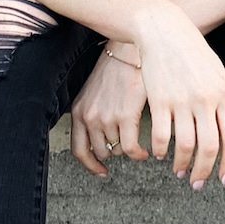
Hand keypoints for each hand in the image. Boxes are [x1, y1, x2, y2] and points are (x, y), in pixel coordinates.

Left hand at [69, 51, 149, 178]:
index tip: (101, 171)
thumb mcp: (95, 93)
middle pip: (100, 151)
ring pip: (118, 150)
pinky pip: (131, 149)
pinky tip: (145, 151)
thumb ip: (94, 114)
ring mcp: (106, 117)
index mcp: (79, 111)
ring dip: (129, 150)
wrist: (130, 51)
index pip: (79, 150)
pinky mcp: (125, 116)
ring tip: (138, 143)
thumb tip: (103, 140)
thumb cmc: (116, 70)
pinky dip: (139, 154)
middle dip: (115, 151)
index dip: (90, 165)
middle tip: (126, 146)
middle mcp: (89, 117)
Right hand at [134, 4, 224, 188]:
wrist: (165, 31)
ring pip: (185, 145)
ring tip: (179, 171)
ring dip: (182, 164)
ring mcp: (182, 100)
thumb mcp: (217, 74)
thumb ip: (223, 102)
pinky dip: (160, 150)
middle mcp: (206, 99)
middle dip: (205, 171)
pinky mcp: (159, 100)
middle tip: (198, 183)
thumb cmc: (193, 53)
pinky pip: (162, 135)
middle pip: (209, 147)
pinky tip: (159, 153)